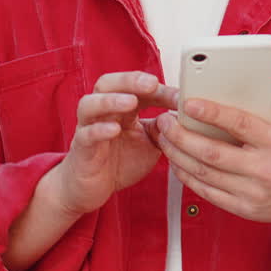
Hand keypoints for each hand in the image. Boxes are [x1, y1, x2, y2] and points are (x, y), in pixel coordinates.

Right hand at [54, 72, 176, 217]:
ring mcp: (88, 129)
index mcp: (122, 110)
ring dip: (110, 100)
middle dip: (129, 80)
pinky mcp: (81, 149)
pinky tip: (113, 130)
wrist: (91, 189)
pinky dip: (99, 130)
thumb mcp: (150, 144)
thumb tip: (188, 118)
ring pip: (90, 104)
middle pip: (108, 84)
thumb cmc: (119, 162)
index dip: (160, 90)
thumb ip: (165, 129)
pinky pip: (86, 135)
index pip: (138, 89)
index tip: (180, 96)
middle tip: (151, 83)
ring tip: (130, 101)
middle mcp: (103, 114)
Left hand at [155, 81, 270, 270]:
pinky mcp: (242, 208)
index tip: (189, 103)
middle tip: (165, 120)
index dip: (212, 114)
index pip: (240, 125)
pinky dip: (186, 176)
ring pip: (204, 173)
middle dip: (182, 135)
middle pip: (213, 153)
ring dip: (177, 154)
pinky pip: (206, 192)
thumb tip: (270, 77)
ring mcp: (251, 192)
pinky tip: (176, 161)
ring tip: (163, 137)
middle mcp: (264, 170)